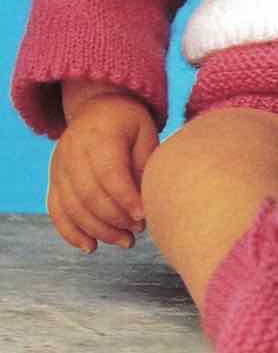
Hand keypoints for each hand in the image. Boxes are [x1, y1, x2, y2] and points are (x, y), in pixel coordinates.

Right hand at [48, 90, 158, 253]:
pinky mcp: (54, 179)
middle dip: (115, 220)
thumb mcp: (144, 131)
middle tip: (138, 232)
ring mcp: (59, 166)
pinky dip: (71, 233)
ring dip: (99, 231)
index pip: (110, 174)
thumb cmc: (128, 121)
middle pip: (89, 195)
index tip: (144, 216)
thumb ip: (144, 163)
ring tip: (126, 242)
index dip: (126, 199)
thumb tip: (147, 202)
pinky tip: (91, 247)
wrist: (96, 105)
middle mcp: (73, 152)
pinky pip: (56, 211)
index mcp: (100, 136)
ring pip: (73, 208)